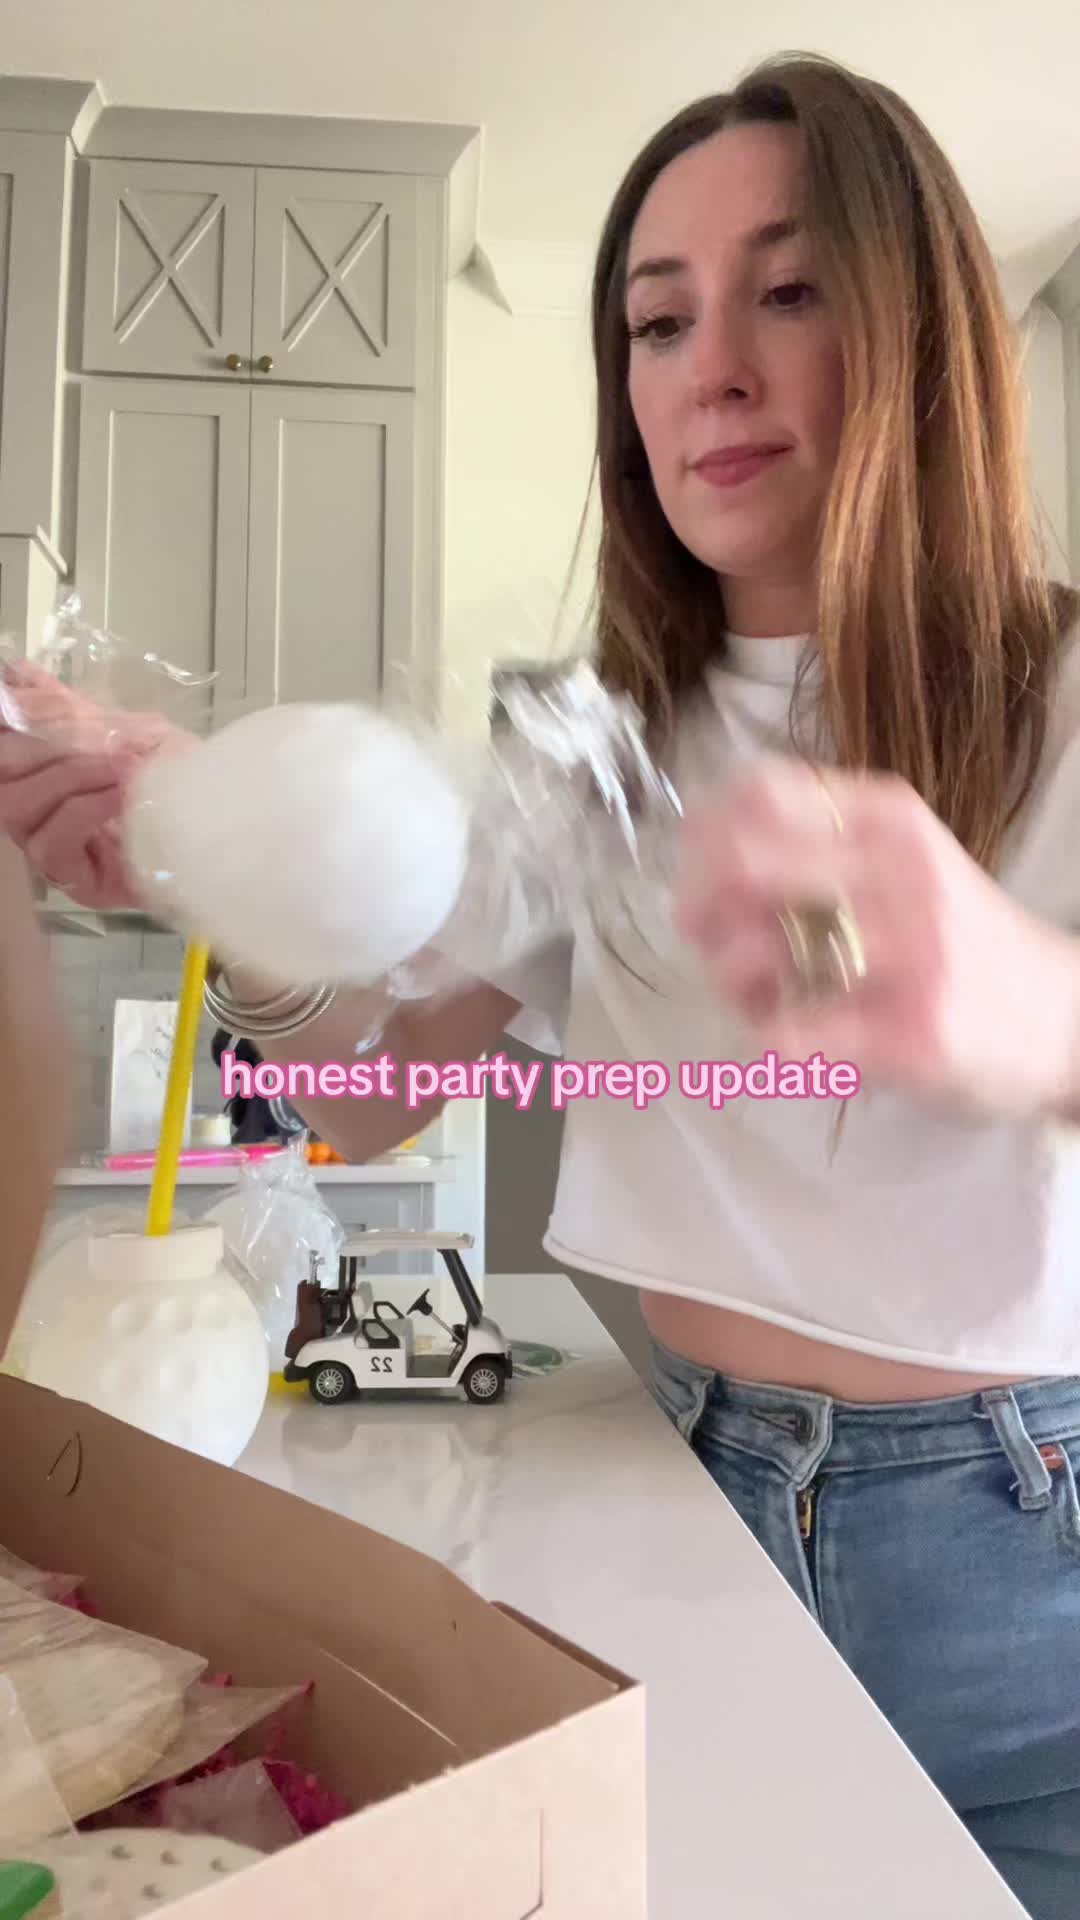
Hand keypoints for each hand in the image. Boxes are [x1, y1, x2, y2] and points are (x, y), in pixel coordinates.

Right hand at [0, 659, 188, 908]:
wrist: (218, 831)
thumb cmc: (175, 782)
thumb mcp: (136, 732)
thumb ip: (79, 708)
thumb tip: (23, 674)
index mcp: (38, 767)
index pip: (3, 741)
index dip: (8, 712)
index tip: (24, 685)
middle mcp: (29, 804)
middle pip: (1, 770)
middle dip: (40, 743)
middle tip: (93, 733)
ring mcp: (42, 841)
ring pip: (17, 804)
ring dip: (69, 775)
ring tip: (119, 766)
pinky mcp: (67, 876)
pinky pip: (52, 840)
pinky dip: (84, 808)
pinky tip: (118, 794)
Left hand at [674, 754, 1079, 1121]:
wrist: (1064, 1022)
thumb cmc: (960, 940)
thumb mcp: (900, 864)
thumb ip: (812, 846)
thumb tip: (694, 852)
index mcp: (889, 819)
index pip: (762, 791)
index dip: (705, 833)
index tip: (702, 870)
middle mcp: (898, 873)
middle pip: (742, 864)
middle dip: (699, 909)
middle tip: (710, 940)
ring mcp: (907, 954)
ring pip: (753, 953)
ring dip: (731, 983)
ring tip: (764, 996)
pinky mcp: (906, 1033)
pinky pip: (784, 1035)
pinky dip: (765, 1040)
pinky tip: (794, 1037)